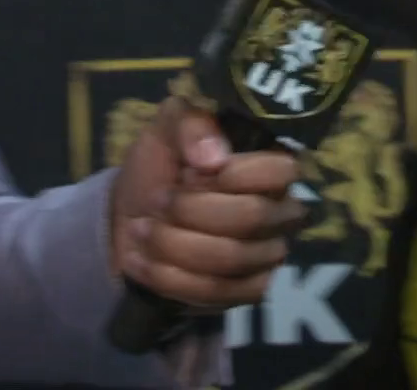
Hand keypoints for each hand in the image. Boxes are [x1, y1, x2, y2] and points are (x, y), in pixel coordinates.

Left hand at [111, 97, 303, 308]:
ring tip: (140, 229)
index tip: (188, 170)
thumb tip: (213, 157)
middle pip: (250, 217)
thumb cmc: (163, 165)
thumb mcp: (166, 129)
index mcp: (273, 166)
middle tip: (155, 200)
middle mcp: (282, 211)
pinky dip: (167, 277)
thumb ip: (190, 125)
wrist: (135, 217)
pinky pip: (213, 292)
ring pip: (227, 259)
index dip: (233, 173)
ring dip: (171, 244)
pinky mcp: (247, 292)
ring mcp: (268, 256)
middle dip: (190, 210)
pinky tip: (141, 261)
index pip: (280, 171)